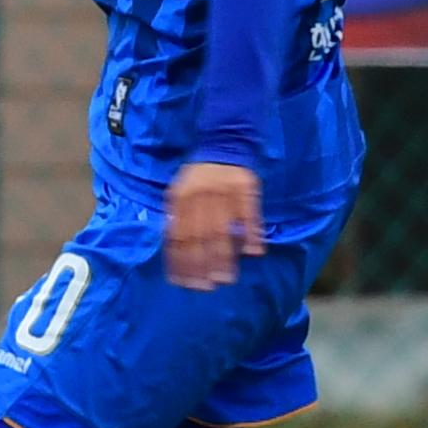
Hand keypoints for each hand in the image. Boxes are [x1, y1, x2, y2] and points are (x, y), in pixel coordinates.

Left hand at [163, 161, 265, 293]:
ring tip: (226, 278)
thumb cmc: (199, 176)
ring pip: (222, 230)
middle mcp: (199, 196)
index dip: (181, 261)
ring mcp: (223, 191)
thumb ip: (176, 218)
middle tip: (207, 287)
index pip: (178, 236)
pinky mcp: (245, 187)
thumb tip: (174, 252)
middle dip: (201, 265)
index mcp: (180, 199)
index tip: (185, 283)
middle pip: (199, 237)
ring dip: (224, 257)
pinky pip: (249, 214)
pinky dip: (252, 233)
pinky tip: (254, 252)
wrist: (224, 141)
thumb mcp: (179, 192)